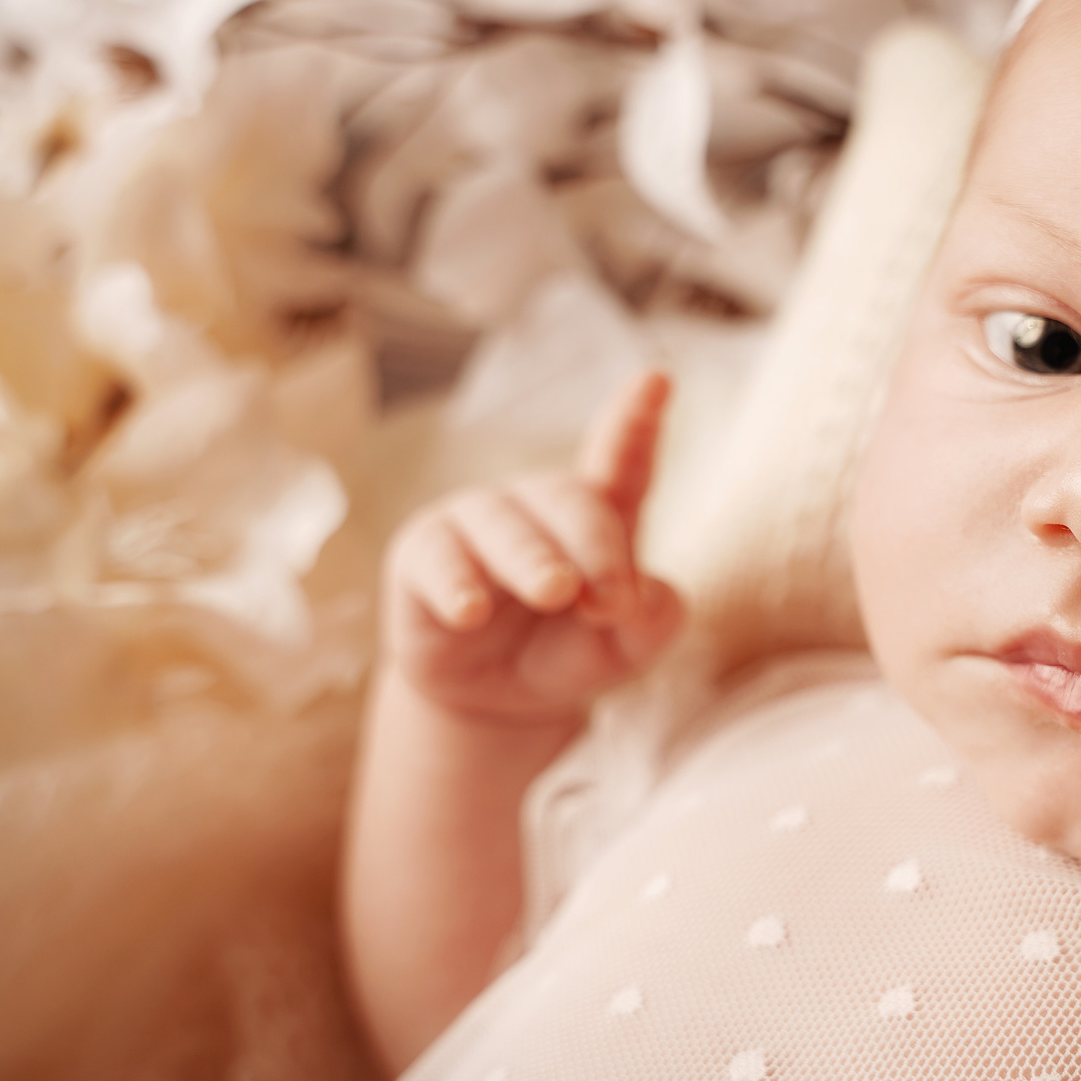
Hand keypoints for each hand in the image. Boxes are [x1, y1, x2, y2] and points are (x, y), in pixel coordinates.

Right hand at [382, 370, 684, 726]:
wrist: (494, 700)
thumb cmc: (566, 652)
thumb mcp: (623, 649)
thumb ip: (650, 623)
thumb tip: (643, 599)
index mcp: (597, 514)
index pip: (622, 462)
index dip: (636, 422)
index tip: (659, 380)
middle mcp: (536, 506)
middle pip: (569, 500)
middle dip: (596, 547)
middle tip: (612, 602)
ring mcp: (475, 523)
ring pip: (503, 526)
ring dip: (532, 558)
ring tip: (556, 591)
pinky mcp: (421, 555)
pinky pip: (437, 559)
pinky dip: (456, 584)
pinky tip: (470, 611)